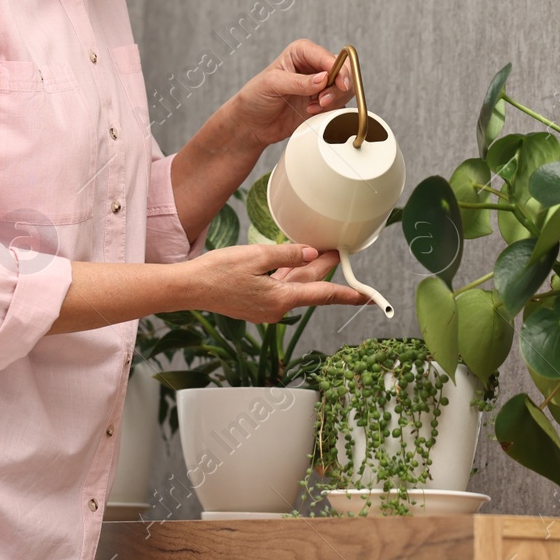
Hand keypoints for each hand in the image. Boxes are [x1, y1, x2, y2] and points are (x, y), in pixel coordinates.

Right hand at [185, 243, 369, 323]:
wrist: (190, 288)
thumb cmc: (218, 272)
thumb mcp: (257, 256)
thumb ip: (287, 255)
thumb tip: (311, 254)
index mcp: (281, 299)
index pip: (324, 295)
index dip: (349, 295)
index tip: (369, 298)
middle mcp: (276, 309)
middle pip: (309, 286)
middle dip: (324, 268)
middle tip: (338, 250)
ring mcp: (265, 309)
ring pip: (294, 286)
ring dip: (306, 270)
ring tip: (319, 251)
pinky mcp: (256, 305)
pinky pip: (279, 289)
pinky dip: (288, 276)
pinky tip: (291, 263)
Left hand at [230, 39, 356, 149]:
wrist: (252, 123)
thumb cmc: (255, 97)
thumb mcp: (273, 84)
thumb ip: (299, 82)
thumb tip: (324, 79)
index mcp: (302, 52)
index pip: (329, 56)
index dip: (338, 69)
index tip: (339, 84)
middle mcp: (314, 66)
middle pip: (344, 71)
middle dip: (338, 87)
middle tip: (322, 101)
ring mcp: (320, 85)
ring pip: (345, 88)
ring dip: (333, 100)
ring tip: (312, 107)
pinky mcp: (322, 102)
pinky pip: (339, 104)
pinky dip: (330, 110)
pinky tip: (311, 112)